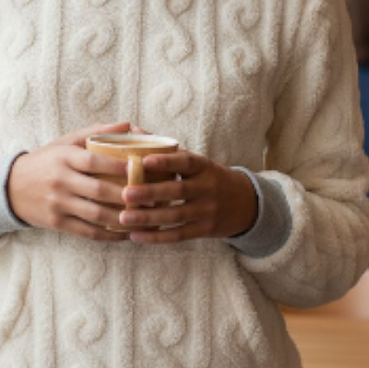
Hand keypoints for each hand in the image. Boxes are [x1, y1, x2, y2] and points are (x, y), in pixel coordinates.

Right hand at [7, 121, 139, 241]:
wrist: (10, 187)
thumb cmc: (46, 160)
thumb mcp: (65, 142)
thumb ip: (96, 132)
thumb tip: (129, 125)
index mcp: (63, 157)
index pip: (93, 162)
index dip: (117, 166)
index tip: (139, 168)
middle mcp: (60, 181)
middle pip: (98, 191)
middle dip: (126, 195)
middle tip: (150, 196)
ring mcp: (57, 204)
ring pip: (95, 214)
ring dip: (122, 218)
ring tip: (142, 216)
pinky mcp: (56, 223)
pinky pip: (87, 231)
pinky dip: (108, 235)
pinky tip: (124, 232)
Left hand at [116, 151, 257, 243]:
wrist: (244, 203)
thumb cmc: (208, 178)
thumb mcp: (196, 162)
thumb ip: (166, 150)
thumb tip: (135, 130)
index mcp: (204, 166)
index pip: (185, 162)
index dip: (166, 161)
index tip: (144, 161)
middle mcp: (208, 187)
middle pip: (179, 190)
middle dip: (151, 192)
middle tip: (125, 194)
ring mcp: (208, 210)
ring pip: (176, 215)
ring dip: (148, 218)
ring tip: (124, 218)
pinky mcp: (205, 230)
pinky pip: (179, 235)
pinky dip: (157, 237)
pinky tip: (136, 236)